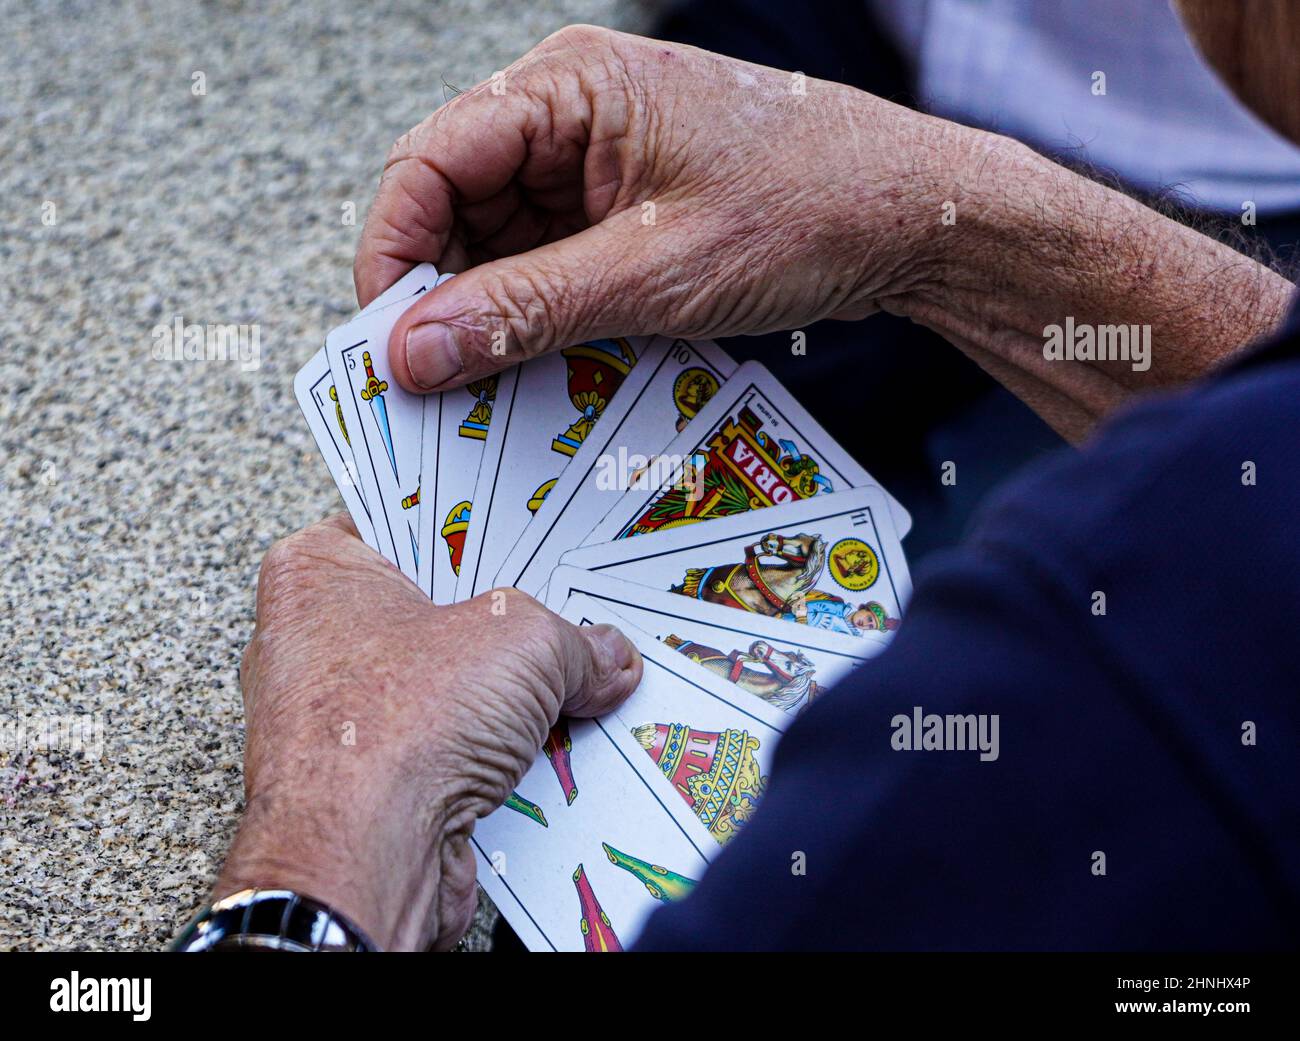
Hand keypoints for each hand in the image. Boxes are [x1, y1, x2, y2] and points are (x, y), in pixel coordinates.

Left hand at [217, 515, 641, 949]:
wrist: (361, 861)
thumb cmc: (395, 728)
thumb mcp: (524, 642)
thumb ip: (577, 640)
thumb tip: (607, 658)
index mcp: (319, 573)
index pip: (409, 526)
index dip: (480, 530)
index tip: (537, 534)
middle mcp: (314, 641)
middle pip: (436, 610)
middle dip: (508, 621)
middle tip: (572, 612)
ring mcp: (337, 717)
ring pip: (446, 686)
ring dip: (508, 696)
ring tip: (577, 681)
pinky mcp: (368, 784)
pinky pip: (446, 747)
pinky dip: (492, 752)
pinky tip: (548, 746)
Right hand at [355, 25, 1291, 440]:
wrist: (914, 219)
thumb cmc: (806, 210)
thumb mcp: (655, 274)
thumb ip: (526, 310)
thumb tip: (412, 349)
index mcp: (568, 88)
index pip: (429, 162)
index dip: (394, 253)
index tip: (387, 341)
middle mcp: (571, 115)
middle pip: (458, 206)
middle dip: (445, 295)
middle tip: (439, 386)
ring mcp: (599, 162)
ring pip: (502, 244)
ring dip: (496, 316)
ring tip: (499, 390)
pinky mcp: (626, 207)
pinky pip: (553, 262)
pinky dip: (544, 316)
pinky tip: (549, 368)